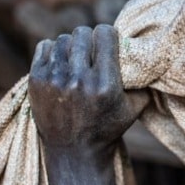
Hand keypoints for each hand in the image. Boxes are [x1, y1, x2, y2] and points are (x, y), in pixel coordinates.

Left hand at [28, 25, 147, 155]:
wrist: (74, 151)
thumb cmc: (108, 128)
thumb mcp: (135, 108)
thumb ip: (143, 82)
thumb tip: (147, 55)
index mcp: (105, 84)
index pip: (104, 34)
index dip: (108, 35)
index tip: (108, 43)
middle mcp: (79, 80)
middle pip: (83, 33)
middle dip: (90, 39)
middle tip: (92, 51)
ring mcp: (55, 79)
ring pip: (63, 39)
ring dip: (72, 46)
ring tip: (76, 58)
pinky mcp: (36, 80)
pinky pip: (45, 47)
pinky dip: (54, 51)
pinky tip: (62, 63)